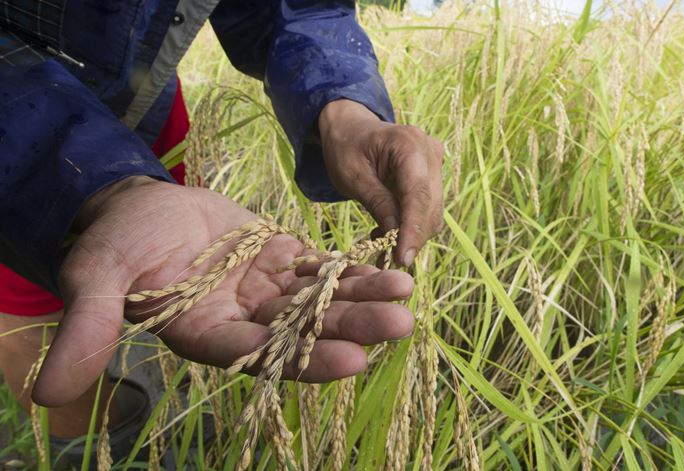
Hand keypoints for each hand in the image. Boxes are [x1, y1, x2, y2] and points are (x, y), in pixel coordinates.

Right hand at [32, 177, 414, 406]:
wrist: (138, 208)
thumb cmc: (115, 243)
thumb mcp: (95, 279)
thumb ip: (86, 326)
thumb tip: (48, 393)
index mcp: (204, 335)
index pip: (258, 355)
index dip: (303, 360)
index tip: (352, 361)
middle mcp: (243, 321)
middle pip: (304, 330)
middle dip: (351, 327)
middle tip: (400, 325)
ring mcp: (264, 292)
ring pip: (319, 301)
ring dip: (362, 298)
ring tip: (405, 295)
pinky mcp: (279, 261)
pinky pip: (319, 269)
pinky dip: (350, 269)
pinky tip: (387, 269)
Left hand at [319, 99, 443, 266]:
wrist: (351, 128)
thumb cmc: (346, 148)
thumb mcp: (352, 176)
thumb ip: (377, 204)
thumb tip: (396, 236)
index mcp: (408, 143)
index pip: (417, 194)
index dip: (412, 229)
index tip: (403, 258)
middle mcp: (429, 150)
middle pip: (430, 205)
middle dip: (413, 236)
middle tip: (387, 259)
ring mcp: (436, 161)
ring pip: (433, 210)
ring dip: (412, 233)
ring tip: (381, 241)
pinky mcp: (434, 174)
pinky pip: (429, 207)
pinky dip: (412, 224)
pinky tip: (389, 229)